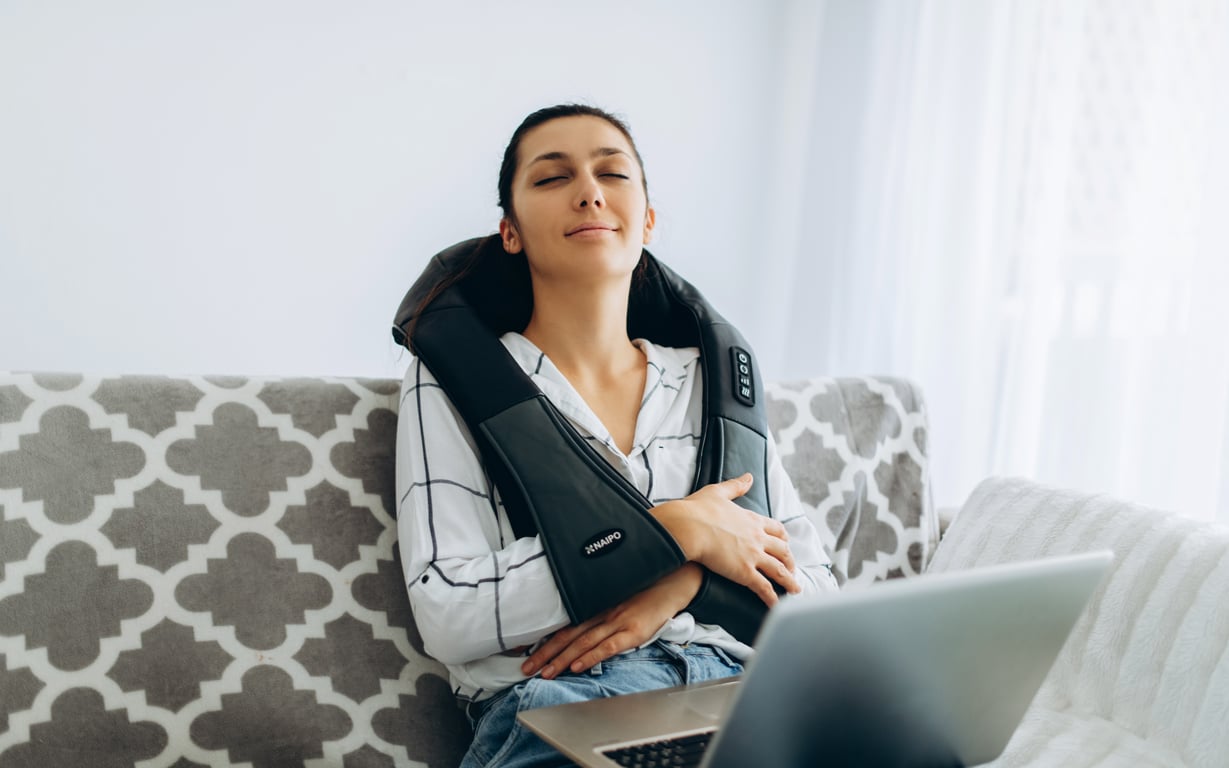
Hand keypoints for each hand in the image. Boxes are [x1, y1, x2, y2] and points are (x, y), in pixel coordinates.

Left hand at [521, 563, 703, 679]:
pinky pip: (608, 646)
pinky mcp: (633, 631)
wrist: (673, 581)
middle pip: (568, 636)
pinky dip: (591, 657)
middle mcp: (602, 614)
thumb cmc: (646, 591)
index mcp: (597, 607)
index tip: (526, 651)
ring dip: (561, 660)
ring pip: (583, 643)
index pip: (564, 625)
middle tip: (526, 669)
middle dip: (545, 654)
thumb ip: (601, 612)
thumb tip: (581, 631)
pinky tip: (578, 666)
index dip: (544, 639)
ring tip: (545, 673)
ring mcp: (617, 622)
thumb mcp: (618, 599)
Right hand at [652, 474, 798, 605]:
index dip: (783, 539)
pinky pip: (764, 588)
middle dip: (790, 561)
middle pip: (783, 551)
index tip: (785, 544)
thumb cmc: (697, 509)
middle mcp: (758, 537)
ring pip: (779, 570)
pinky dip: (772, 598)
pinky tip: (776, 605)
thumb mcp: (718, 492)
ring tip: (796, 590)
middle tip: (793, 570)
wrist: (688, 526)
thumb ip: (735, 486)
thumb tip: (748, 476)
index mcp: (752, 520)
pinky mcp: (745, 572)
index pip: (776, 530)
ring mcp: (753, 556)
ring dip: (789, 581)